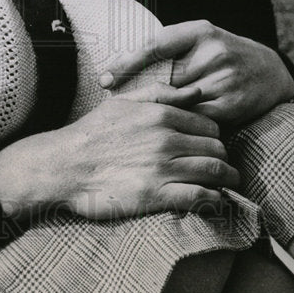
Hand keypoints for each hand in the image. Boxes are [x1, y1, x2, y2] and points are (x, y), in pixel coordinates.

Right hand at [0, 89, 239, 221]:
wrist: (65, 165)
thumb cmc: (92, 132)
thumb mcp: (123, 102)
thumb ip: (161, 94)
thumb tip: (196, 91)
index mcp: (160, 115)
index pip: (209, 125)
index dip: (215, 137)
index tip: (212, 146)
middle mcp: (166, 139)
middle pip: (216, 148)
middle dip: (224, 158)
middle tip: (224, 167)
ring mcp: (162, 167)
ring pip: (214, 171)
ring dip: (227, 179)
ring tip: (229, 184)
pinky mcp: (156, 195)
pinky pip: (199, 196)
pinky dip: (214, 199)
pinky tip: (215, 201)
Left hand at [100, 20, 293, 130]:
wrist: (271, 72)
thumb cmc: (222, 55)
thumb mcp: (200, 40)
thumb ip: (169, 48)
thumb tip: (123, 66)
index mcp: (200, 31)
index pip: (155, 45)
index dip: (127, 63)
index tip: (105, 79)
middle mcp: (212, 53)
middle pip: (163, 78)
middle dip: (138, 93)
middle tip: (111, 106)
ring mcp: (223, 79)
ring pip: (176, 102)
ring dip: (155, 113)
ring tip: (131, 123)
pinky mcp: (230, 105)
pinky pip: (194, 119)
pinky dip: (178, 125)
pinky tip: (163, 132)